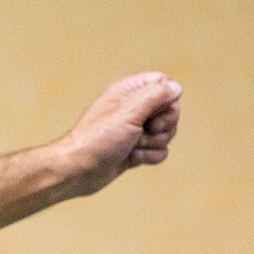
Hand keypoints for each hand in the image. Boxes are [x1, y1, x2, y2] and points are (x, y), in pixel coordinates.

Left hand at [59, 72, 182, 196]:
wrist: (78, 170)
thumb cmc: (97, 139)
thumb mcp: (129, 111)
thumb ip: (155, 95)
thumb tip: (176, 87)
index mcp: (129, 91)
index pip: (164, 83)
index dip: (167, 98)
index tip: (153, 110)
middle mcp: (133, 108)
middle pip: (170, 110)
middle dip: (163, 125)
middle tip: (143, 130)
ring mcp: (135, 130)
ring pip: (167, 132)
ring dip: (153, 143)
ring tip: (131, 146)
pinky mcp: (136, 149)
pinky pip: (159, 150)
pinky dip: (148, 156)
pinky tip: (131, 158)